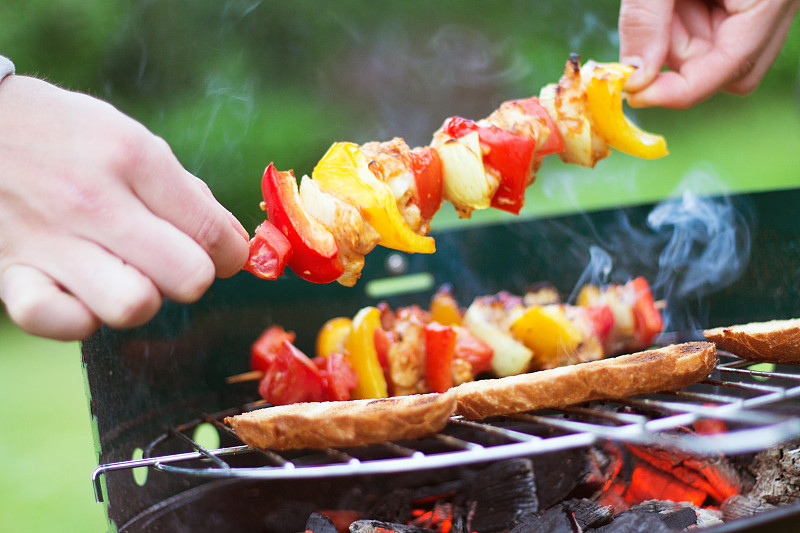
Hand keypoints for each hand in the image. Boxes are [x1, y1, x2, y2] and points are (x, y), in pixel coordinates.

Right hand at [0, 76, 249, 339]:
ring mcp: (50, 239)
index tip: (223, 254)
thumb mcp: (130, 136)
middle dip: (194, 276)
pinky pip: (64, 323)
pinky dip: (82, 318)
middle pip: (189, 278)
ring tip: (127, 275)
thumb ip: (187, 193)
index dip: (233, 254)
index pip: (213, 233)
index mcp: (133, 158)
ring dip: (143, 298)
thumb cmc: (64, 134)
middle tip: (175, 261)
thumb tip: (236, 244)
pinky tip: (84, 293)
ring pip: (135, 307)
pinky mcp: (11, 271)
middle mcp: (94, 201)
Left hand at [618, 0, 799, 107]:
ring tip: (662, 1)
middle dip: (677, 62)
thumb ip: (646, 20)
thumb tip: (635, 77)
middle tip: (645, 35)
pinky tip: (669, 1)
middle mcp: (777, 7)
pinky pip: (713, 31)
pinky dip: (681, 23)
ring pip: (715, 54)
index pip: (731, 67)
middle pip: (727, 70)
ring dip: (675, 38)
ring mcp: (764, 7)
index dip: (677, 89)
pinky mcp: (745, 2)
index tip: (633, 92)